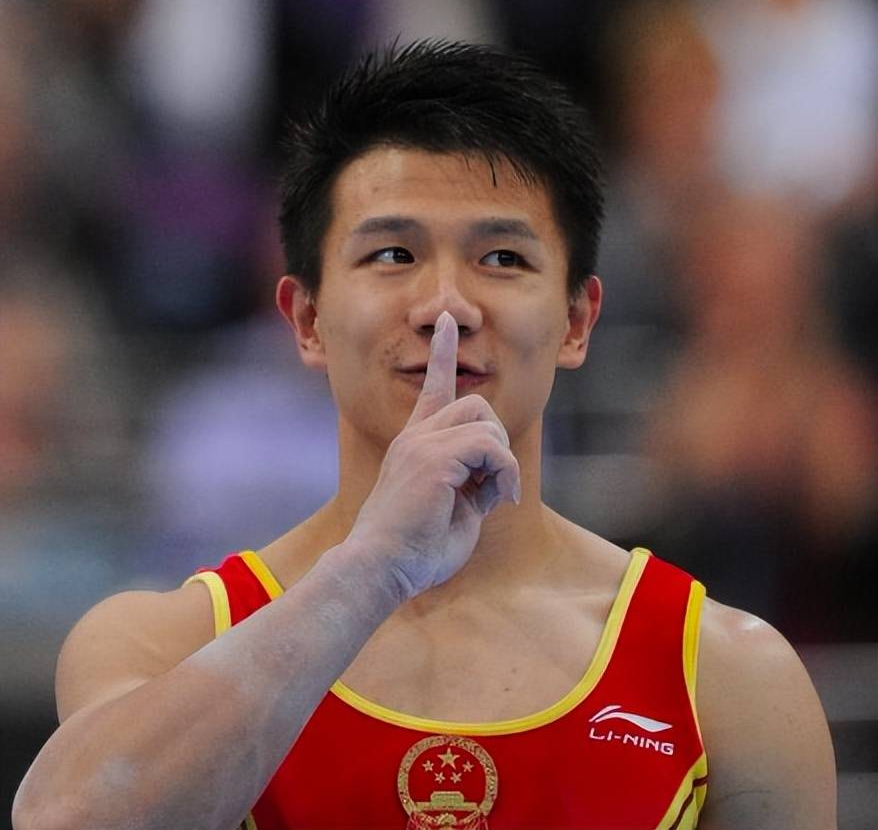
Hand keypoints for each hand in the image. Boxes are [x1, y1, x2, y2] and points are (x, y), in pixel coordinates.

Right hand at [347, 311, 519, 602]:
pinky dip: (504, 471)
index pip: (433, 386)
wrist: (380, 569)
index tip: (447, 321)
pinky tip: (498, 498)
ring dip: (500, 458)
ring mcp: (422, 443)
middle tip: (492, 487)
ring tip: (493, 495)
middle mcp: (416, 436)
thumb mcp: (455, 510)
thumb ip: (474, 484)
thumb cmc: (415, 552)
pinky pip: (490, 445)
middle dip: (495, 440)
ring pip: (484, 420)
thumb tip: (500, 475)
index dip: (443, 351)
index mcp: (416, 444)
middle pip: (475, 404)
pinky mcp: (434, 457)